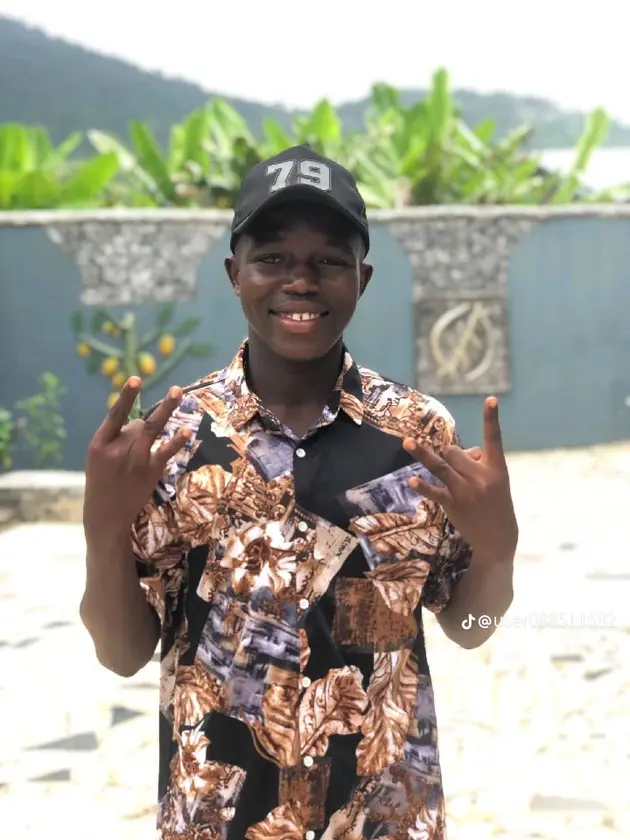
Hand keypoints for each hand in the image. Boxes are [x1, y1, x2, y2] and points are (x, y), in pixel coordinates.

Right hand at [83, 378, 189, 542]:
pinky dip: (177, 440)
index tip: (136, 379)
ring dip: (166, 410)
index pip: (115, 415)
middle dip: (143, 425)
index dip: (126, 396)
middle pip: (138, 423)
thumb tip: (141, 421)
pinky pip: (166, 451)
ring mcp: (135, 460)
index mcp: (98, 444)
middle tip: (139, 441)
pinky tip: (187, 429)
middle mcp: (117, 450)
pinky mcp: (151, 471)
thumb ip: (116, 440)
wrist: (106, 517)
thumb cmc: (101, 484)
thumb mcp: (99, 459)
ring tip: (178, 391)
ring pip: (152, 429)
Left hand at [403, 397, 517, 561]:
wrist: (498, 540)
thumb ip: (480, 463)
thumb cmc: (497, 506)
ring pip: (441, 465)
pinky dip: (423, 486)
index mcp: (497, 469)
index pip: (494, 439)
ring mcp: (466, 491)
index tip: (490, 399)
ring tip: (407, 442)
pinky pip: (435, 492)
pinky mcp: (453, 505)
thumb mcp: (497, 482)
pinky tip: (412, 481)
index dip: (491, 419)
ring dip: (423, 453)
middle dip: (449, 454)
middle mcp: (481, 477)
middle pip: (455, 452)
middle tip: (454, 467)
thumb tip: (463, 451)